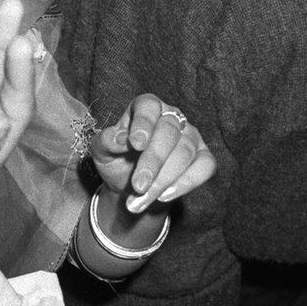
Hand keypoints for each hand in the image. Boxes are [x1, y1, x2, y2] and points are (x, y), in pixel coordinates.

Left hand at [89, 94, 214, 213]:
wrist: (131, 186)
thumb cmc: (116, 159)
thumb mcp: (101, 151)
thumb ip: (106, 141)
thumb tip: (120, 138)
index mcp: (145, 106)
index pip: (148, 106)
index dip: (143, 123)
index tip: (135, 144)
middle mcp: (171, 116)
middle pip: (168, 132)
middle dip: (153, 161)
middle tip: (138, 186)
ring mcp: (191, 135)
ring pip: (184, 152)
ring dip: (163, 180)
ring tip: (142, 198)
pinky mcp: (204, 156)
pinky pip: (204, 166)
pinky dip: (187, 182)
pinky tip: (165, 196)